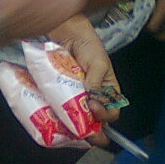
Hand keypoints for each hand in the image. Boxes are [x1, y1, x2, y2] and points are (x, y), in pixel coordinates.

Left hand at [47, 15, 118, 146]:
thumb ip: (96, 82)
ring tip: (66, 127)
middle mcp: (92, 98)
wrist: (66, 32)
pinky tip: (53, 117)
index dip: (105, 115)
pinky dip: (57, 114)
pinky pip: (59, 108)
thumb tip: (90, 101)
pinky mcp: (59, 94)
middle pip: (94, 121)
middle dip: (89, 130)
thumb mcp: (98, 63)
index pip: (111, 112)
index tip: (94, 107)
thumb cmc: (88, 45)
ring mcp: (74, 97)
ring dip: (72, 125)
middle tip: (81, 131)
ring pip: (76, 118)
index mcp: (107, 92)